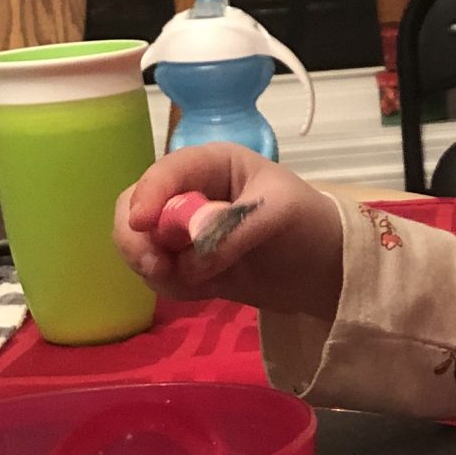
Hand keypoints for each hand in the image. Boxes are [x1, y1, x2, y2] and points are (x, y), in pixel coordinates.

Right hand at [116, 145, 342, 321]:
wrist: (322, 272)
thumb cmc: (307, 225)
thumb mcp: (280, 213)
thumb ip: (234, 225)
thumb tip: (192, 241)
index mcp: (211, 164)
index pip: (167, 172)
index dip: (149, 195)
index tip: (141, 225)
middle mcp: (188, 192)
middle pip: (133, 208)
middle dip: (138, 240)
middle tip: (157, 269)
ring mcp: (181, 231)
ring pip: (139, 246)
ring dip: (158, 269)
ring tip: (199, 282)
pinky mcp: (183, 263)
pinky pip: (158, 276)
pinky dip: (173, 287)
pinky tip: (208, 290)